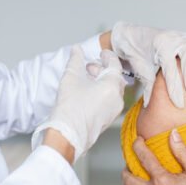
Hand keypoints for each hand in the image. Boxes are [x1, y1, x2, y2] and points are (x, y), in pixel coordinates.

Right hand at [32, 46, 124, 162]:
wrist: (67, 134)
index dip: (108, 56)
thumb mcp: (71, 77)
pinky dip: (102, 92)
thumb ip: (75, 59)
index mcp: (112, 87)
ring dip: (101, 81)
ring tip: (86, 79)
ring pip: (113, 89)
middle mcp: (118, 99)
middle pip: (115, 77)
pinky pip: (110, 100)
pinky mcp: (109, 119)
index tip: (102, 52)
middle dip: (102, 69)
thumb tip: (76, 50)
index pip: (115, 65)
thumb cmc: (70, 108)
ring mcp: (114, 110)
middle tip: (89, 66)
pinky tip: (88, 92)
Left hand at [110, 22, 185, 107]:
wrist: (131, 35)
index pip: (170, 69)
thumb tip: (151, 106)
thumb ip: (148, 86)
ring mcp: (178, 35)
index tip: (179, 104)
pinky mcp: (183, 35)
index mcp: (158, 47)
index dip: (175, 88)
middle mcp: (170, 39)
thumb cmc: (136, 52)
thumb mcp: (140, 69)